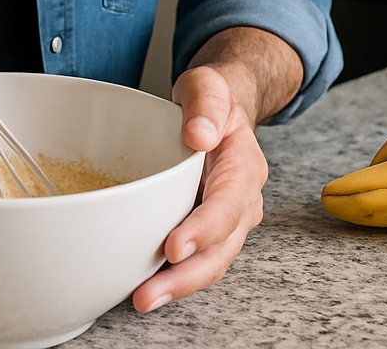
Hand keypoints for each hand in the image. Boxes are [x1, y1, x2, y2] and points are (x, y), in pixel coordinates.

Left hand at [130, 62, 267, 311]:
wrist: (220, 112)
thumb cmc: (212, 102)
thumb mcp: (208, 87)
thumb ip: (205, 104)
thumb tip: (199, 134)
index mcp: (243, 166)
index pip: (228, 204)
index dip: (203, 230)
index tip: (174, 247)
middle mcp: (242, 201)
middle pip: (222, 248)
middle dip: (187, 276)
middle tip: (149, 293)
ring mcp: (227, 221)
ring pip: (211, 263)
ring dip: (178, 286)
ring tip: (143, 299)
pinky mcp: (207, 231)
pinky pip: (196, 261)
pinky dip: (174, 278)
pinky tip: (145, 286)